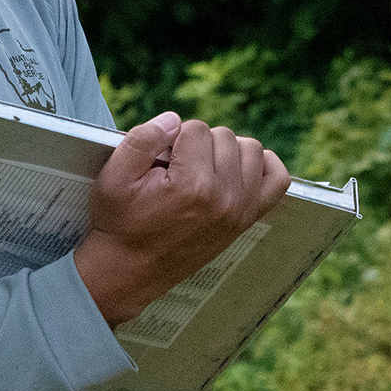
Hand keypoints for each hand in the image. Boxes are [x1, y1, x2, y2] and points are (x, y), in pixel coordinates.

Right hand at [72, 111, 290, 325]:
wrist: (130, 270)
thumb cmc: (120, 222)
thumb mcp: (113, 176)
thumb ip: (142, 139)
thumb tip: (174, 119)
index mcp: (193, 186)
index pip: (194, 128)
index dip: (171, 138)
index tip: (158, 162)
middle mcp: (225, 198)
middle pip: (223, 136)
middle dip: (196, 144)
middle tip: (175, 169)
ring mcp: (241, 210)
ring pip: (250, 150)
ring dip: (225, 151)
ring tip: (199, 169)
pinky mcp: (247, 219)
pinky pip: (276, 179)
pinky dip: (262, 165)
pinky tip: (237, 168)